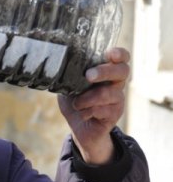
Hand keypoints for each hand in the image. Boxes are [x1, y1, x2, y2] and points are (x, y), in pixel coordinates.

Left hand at [57, 48, 129, 164]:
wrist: (78, 127)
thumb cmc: (75, 102)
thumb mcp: (68, 85)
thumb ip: (69, 74)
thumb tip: (58, 63)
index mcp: (107, 72)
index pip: (122, 58)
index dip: (119, 54)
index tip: (109, 54)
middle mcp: (116, 83)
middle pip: (122, 71)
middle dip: (104, 71)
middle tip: (88, 76)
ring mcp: (118, 99)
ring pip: (107, 93)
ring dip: (86, 99)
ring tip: (77, 104)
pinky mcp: (115, 114)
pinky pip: (102, 110)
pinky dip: (87, 112)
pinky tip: (83, 114)